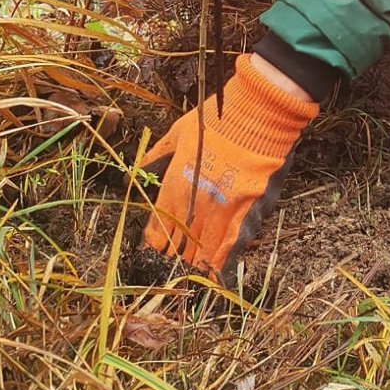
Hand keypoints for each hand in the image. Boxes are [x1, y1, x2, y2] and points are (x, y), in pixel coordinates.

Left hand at [141, 54, 317, 277]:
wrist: (254, 114)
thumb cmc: (215, 120)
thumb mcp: (177, 133)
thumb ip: (157, 156)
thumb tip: (135, 173)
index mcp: (174, 187)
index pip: (158, 229)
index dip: (157, 243)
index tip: (158, 249)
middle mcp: (194, 205)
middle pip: (180, 245)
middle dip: (177, 256)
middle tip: (177, 264)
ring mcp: (221, 211)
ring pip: (203, 251)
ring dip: (197, 264)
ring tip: (195, 275)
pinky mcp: (247, 212)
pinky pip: (231, 246)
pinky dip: (223, 262)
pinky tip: (218, 274)